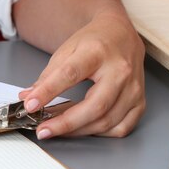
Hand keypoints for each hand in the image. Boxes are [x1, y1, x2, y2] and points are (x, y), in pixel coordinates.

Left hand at [19, 12, 145, 138]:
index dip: (48, 92)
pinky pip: (121, 127)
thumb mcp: (66, 50)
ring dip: (78, 131)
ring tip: (56, 129)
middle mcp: (120, 70)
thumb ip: (47, 76)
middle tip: (43, 130)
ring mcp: (134, 88)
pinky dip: (100, 133)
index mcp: (97, 52)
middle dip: (65, 123)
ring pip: (107, 121)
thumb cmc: (93, 42)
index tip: (30, 106)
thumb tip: (27, 98)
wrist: (121, 34)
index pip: (70, 74)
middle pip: (95, 106)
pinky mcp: (140, 101)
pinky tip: (83, 128)